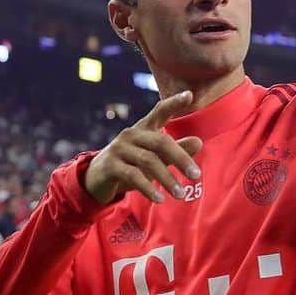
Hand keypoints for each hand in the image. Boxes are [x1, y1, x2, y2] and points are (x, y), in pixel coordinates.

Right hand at [84, 90, 203, 205]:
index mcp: (144, 128)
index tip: (189, 95)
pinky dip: (148, 188)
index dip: (174, 103)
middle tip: (196, 175)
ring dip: (167, 179)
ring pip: (148, 161)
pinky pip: (133, 175)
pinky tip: (160, 198)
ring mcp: (120, 148)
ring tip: (181, 194)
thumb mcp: (155, 158)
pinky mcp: (110, 165)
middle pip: (161, 142)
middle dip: (181, 158)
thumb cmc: (131, 164)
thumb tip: (199, 142)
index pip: (160, 111)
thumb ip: (176, 150)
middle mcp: (132, 134)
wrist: (96, 178)